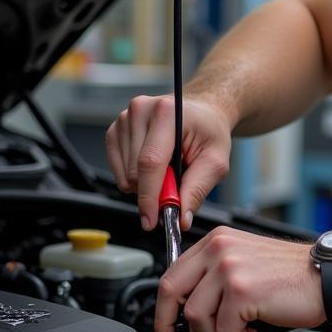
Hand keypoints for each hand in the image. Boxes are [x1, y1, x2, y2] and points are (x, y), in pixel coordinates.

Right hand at [105, 94, 232, 230]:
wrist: (202, 114)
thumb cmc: (209, 132)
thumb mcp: (216, 161)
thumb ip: (197, 190)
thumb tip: (181, 218)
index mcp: (167, 113)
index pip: (150, 162)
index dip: (149, 196)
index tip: (151, 220)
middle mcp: (140, 110)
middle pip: (135, 171)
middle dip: (153, 192)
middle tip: (175, 187)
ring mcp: (124, 119)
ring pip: (125, 174)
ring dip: (146, 183)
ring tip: (168, 169)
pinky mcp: (115, 131)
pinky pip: (117, 170)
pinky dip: (135, 177)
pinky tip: (154, 165)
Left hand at [154, 227, 323, 331]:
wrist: (328, 278)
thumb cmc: (294, 275)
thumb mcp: (246, 262)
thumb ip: (214, 275)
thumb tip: (186, 307)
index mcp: (217, 240)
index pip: (171, 274)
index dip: (164, 308)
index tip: (166, 327)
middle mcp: (219, 249)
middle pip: (170, 292)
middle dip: (170, 325)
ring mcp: (229, 268)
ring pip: (196, 317)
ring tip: (239, 331)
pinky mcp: (241, 291)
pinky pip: (222, 330)